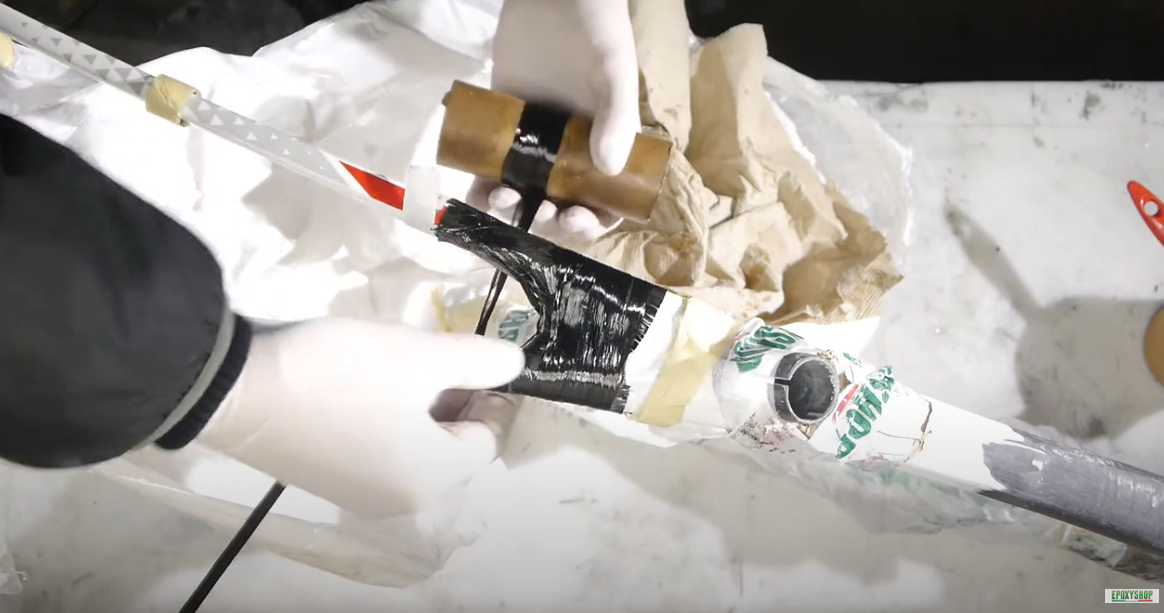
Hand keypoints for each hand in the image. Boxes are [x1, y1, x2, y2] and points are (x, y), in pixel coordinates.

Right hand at [197, 318, 524, 518]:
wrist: (238, 387)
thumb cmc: (342, 372)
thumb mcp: (422, 356)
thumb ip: (479, 361)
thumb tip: (514, 366)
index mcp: (432, 478)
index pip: (489, 438)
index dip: (493, 394)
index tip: (477, 356)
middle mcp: (400, 500)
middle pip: (452, 447)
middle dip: (456, 399)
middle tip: (437, 354)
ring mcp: (359, 495)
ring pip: (416, 448)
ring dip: (421, 406)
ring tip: (401, 363)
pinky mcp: (327, 480)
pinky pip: (379, 451)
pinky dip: (388, 420)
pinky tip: (366, 383)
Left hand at [471, 0, 639, 240]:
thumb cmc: (596, 31)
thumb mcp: (614, 72)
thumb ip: (617, 117)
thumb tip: (609, 169)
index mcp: (605, 145)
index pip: (605, 200)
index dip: (593, 220)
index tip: (575, 218)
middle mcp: (570, 150)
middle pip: (561, 202)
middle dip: (552, 217)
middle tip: (543, 211)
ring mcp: (535, 140)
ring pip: (524, 190)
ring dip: (513, 206)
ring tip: (502, 199)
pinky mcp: (503, 125)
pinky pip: (492, 165)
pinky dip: (483, 184)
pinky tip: (476, 192)